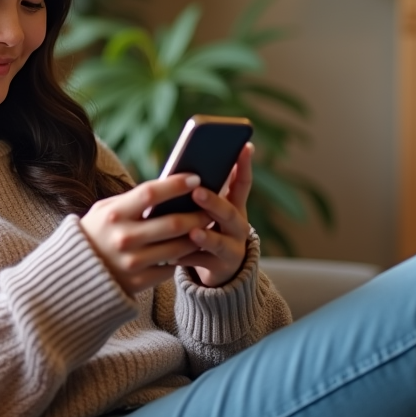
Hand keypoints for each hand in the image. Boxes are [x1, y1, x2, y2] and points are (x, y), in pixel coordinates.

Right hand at [79, 173, 212, 295]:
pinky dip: (180, 259)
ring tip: (204, 228)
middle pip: (172, 223)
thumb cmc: (95, 233)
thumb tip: (169, 188)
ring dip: (195, 238)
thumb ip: (132, 200)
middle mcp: (123, 238)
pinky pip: (169, 269)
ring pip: (177, 248)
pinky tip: (186, 250)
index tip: (196, 179)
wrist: (74, 275)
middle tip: (210, 209)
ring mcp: (131, 262)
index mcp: (113, 215)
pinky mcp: (137, 282)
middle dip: (197, 215)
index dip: (176, 185)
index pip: (151, 193)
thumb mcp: (104, 210)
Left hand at [174, 142, 254, 286]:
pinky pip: (202, 262)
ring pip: (219, 242)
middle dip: (214, 202)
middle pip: (229, 213)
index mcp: (234, 206)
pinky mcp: (220, 268)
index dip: (244, 166)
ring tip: (193, 231)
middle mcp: (238, 226)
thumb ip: (201, 192)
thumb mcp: (209, 210)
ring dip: (206, 235)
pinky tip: (171, 254)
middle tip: (197, 192)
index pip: (243, 183)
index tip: (244, 147)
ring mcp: (232, 249)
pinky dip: (187, 257)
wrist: (217, 269)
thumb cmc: (207, 228)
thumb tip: (180, 170)